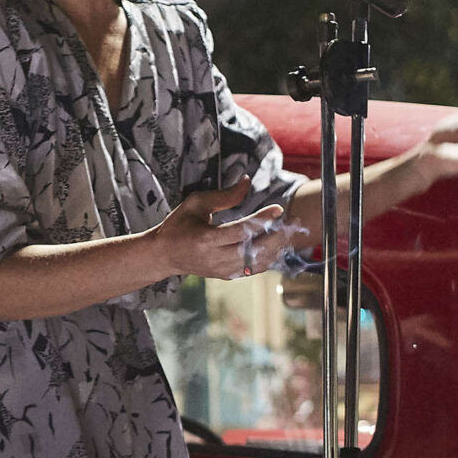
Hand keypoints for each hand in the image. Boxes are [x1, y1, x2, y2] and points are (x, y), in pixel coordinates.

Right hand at [148, 179, 298, 280]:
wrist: (164, 255)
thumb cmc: (179, 224)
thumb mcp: (196, 203)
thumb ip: (225, 195)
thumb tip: (248, 182)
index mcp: (205, 240)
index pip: (240, 231)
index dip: (262, 220)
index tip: (278, 208)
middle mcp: (215, 258)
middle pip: (255, 250)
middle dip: (277, 235)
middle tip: (293, 221)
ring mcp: (222, 270)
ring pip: (258, 263)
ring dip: (277, 247)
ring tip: (288, 231)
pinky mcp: (227, 276)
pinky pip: (254, 269)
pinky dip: (269, 257)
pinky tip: (278, 244)